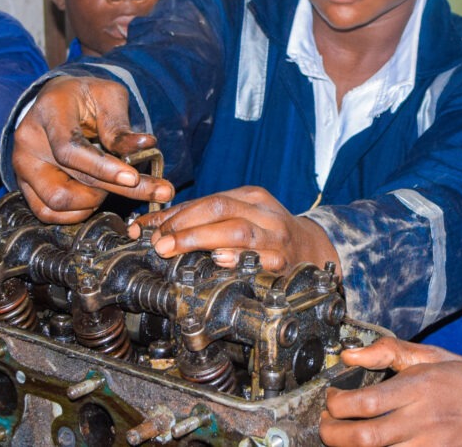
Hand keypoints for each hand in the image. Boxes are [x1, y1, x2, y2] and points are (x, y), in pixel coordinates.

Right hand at [12, 76, 173, 223]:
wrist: (56, 100)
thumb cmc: (84, 96)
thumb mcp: (108, 96)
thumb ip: (121, 124)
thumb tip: (145, 145)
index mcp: (49, 113)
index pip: (70, 150)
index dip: (102, 168)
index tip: (133, 177)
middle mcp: (28, 143)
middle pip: (68, 184)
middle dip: (117, 191)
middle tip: (159, 192)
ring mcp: (23, 167)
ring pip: (57, 204)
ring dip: (94, 202)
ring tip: (116, 184)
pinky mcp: (25, 184)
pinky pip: (47, 212)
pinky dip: (77, 213)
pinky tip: (98, 197)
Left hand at [128, 186, 340, 271]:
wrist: (313, 251)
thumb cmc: (267, 234)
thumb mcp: (240, 217)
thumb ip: (202, 219)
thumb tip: (154, 226)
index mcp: (252, 197)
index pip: (209, 200)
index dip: (176, 214)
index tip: (149, 229)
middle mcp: (265, 213)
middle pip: (220, 210)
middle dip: (184, 226)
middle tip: (159, 242)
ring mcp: (276, 238)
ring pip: (237, 232)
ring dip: (200, 240)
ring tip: (174, 249)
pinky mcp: (284, 263)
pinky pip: (260, 260)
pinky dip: (238, 259)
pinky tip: (219, 261)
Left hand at [320, 337, 461, 446]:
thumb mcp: (440, 357)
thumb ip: (391, 352)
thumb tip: (350, 353)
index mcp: (421, 386)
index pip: (362, 402)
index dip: (335, 405)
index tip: (331, 401)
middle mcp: (423, 419)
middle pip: (361, 438)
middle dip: (332, 435)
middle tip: (327, 427)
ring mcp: (431, 445)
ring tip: (347, 438)